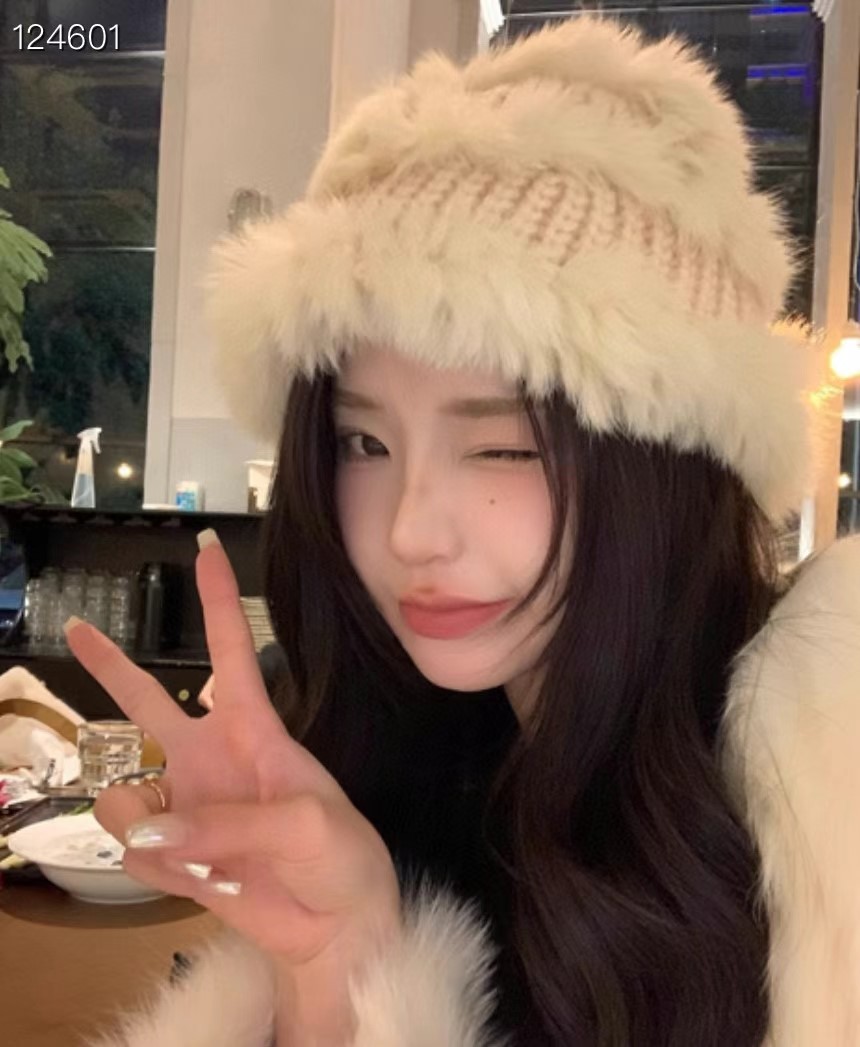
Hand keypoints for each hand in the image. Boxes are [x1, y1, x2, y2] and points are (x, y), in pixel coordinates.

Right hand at [64, 530, 399, 1039]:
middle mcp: (212, 759)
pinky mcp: (174, 855)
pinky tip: (205, 875)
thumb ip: (226, 821)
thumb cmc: (341, 856)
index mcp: (255, 731)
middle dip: (113, 666)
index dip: (219, 601)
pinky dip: (161, 864)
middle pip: (149, 702)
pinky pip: (136, 848)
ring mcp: (188, 806)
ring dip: (144, 815)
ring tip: (192, 843)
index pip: (232, 652)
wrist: (337, 927)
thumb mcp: (306, 824)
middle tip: (77, 627)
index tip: (206, 550)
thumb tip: (143, 823)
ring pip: (126, 789)